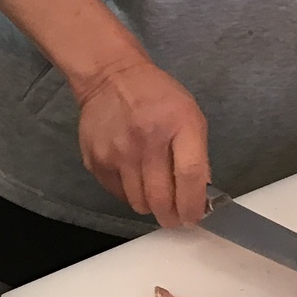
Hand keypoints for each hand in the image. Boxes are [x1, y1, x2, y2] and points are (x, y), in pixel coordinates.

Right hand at [73, 57, 211, 227]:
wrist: (110, 77)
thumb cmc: (157, 96)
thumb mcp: (190, 114)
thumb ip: (197, 153)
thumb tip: (199, 192)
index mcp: (179, 125)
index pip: (190, 175)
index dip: (194, 203)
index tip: (194, 216)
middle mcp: (147, 140)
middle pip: (161, 197)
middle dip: (172, 216)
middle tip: (175, 219)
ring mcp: (118, 152)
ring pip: (138, 202)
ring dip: (151, 206)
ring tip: (156, 197)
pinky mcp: (97, 160)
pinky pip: (117, 194)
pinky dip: (130, 194)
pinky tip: (135, 179)